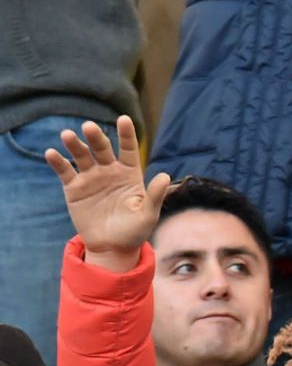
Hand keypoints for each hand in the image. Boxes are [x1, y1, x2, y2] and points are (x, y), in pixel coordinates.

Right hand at [43, 116, 170, 272]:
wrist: (112, 247)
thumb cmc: (134, 230)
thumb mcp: (148, 214)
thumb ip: (154, 195)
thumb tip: (166, 176)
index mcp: (130, 173)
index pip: (128, 148)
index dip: (126, 134)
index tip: (123, 119)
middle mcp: (110, 171)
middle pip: (102, 149)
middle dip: (95, 137)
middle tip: (88, 126)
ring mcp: (91, 178)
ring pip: (82, 156)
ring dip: (74, 145)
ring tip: (67, 135)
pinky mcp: (74, 189)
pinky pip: (65, 172)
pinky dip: (58, 162)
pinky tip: (51, 153)